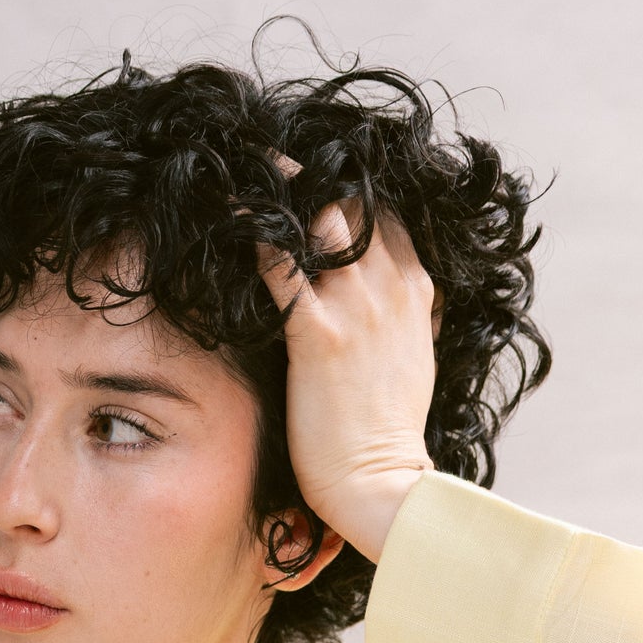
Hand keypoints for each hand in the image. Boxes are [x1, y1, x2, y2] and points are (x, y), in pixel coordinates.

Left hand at [257, 189, 436, 563]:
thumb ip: (403, 321)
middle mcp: (390, 287)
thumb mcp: (411, 363)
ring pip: (321, 219)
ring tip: (240, 166)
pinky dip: (254, 232)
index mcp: (414, 290)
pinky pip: (283, 265)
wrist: (384, 486)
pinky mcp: (319, 336)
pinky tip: (227, 210)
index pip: (385, 211)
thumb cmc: (386, 436)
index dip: (347, 186)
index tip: (308, 174)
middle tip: (262, 156)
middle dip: (309, 174)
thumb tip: (396, 308)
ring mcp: (357, 308)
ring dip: (281, 190)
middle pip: (352, 201)